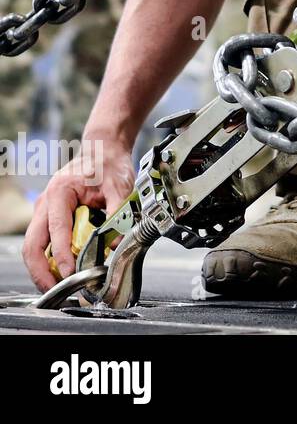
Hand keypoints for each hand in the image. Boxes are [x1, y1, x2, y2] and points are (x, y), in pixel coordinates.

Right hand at [23, 131, 134, 290]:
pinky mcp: (49, 218)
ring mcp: (44, 211)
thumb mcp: (120, 186)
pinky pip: (42, 243)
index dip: (61, 254)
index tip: (70, 272)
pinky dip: (47, 260)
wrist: (102, 151)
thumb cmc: (108, 165)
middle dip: (41, 270)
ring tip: (57, 287)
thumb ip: (118, 214)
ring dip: (41, 269)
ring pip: (33, 246)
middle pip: (32, 244)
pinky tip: (59, 273)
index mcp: (60, 192)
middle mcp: (45, 203)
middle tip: (55, 289)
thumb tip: (117, 243)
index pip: (56, 229)